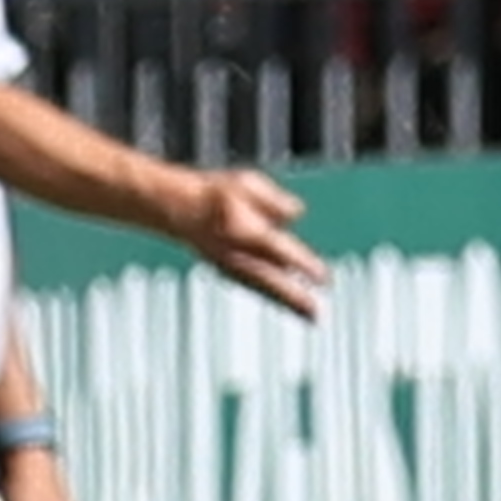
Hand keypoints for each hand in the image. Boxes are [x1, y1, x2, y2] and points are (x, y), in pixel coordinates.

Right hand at [184, 165, 325, 316]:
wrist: (178, 208)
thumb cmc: (213, 195)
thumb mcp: (247, 184)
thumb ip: (274, 201)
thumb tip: (295, 213)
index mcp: (242, 231)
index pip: (278, 251)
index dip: (301, 265)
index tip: (322, 278)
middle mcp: (236, 254)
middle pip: (270, 280)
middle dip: (293, 298)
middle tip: (315, 313)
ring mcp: (230, 266)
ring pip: (262, 289)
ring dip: (285, 304)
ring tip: (309, 316)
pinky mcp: (229, 272)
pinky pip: (254, 287)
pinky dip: (271, 296)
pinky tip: (287, 303)